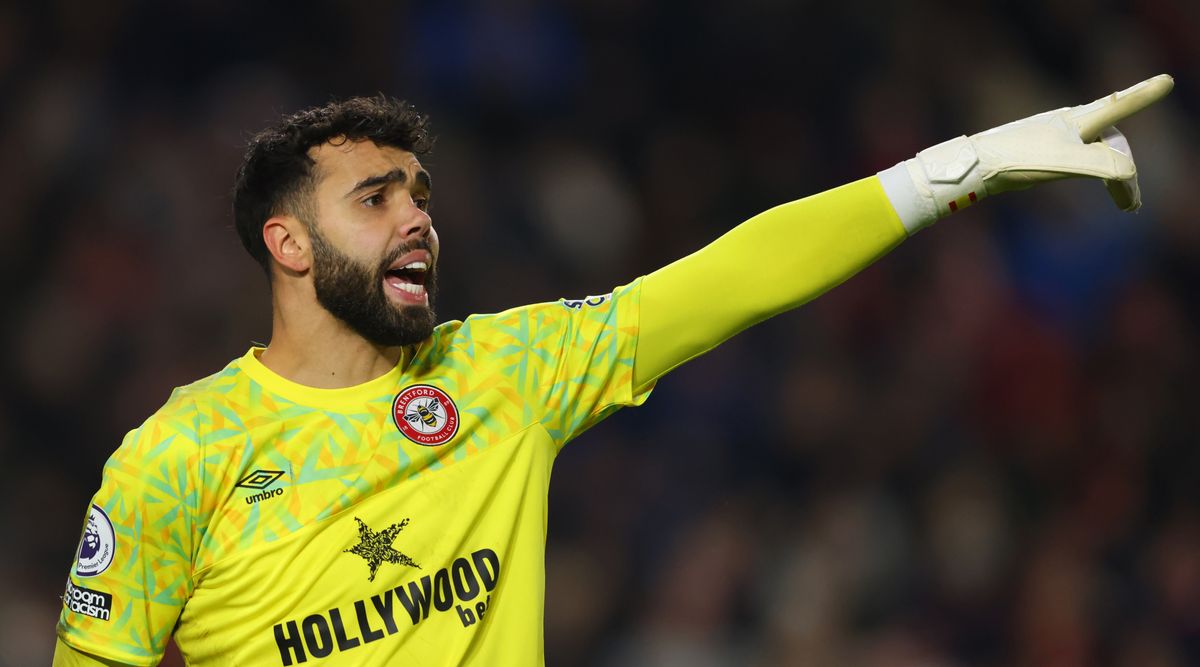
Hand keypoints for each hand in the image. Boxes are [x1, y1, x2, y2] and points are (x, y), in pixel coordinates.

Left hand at [879, 74, 1173, 232]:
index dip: (1143, 95)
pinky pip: (1073, 159)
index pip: (1118, 106)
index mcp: (1077, 121)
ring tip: (1123, 203)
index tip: (1166, 81)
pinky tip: (1081, 182)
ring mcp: (1049, 137)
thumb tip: (1130, 174)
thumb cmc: (1016, 161)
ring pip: (1092, 153)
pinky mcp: (1034, 151)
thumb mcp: (1066, 163)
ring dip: (1111, 177)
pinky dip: (1088, 173)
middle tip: (1131, 204)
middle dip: (1126, 171)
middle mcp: (1065, 124)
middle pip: (1110, 143)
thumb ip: (1104, 166)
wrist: (969, 167)